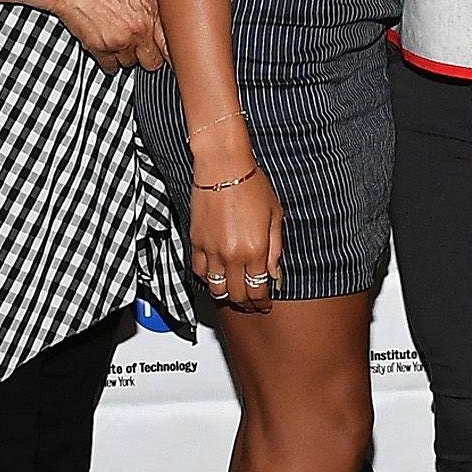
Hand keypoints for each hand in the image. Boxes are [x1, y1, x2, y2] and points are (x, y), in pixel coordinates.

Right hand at [0, 0, 166, 71]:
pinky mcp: (100, 49)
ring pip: (130, 64)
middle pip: (153, 62)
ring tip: (118, 38)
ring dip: (126, 55)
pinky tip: (105, 44)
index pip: (172, 44)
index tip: (168, 52)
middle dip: (148, 55)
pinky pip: (110, 67)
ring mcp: (119, 41)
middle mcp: (139, 28)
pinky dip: (108, 60)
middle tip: (140, 44)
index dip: (170, 49)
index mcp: (151, 8)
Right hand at [191, 163, 282, 313]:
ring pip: (216, 289)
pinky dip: (208, 279)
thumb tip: (275, 274)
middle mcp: (232, 254)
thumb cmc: (252, 184)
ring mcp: (211, 250)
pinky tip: (216, 276)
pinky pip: (199, 272)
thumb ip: (275, 249)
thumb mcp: (275, 217)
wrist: (223, 166)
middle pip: (237, 295)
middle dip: (246, 304)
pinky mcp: (196, 242)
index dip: (262, 303)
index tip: (264, 304)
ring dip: (226, 296)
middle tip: (251, 304)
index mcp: (255, 250)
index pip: (258, 290)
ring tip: (233, 294)